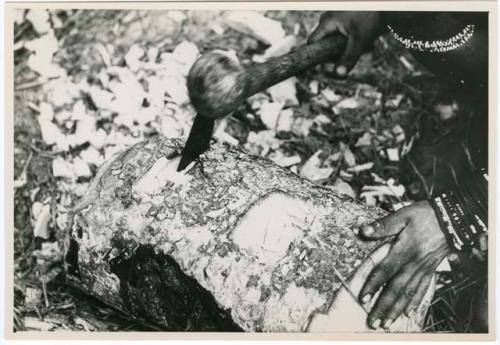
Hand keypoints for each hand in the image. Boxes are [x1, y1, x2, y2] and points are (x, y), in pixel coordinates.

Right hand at [308, 11, 383, 76]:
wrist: (386, 7)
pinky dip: (350, 40)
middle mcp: (327, 19)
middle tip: (352, 51)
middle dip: (336, 52)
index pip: (312, 43)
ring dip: (345, 47)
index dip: (318, 55)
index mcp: (326, 22)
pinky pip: (340, 35)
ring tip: (360, 44)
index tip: (332, 62)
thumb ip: (349, 58)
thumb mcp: (360, 41)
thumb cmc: (372, 18)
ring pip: (333, 40)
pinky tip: (361, 39)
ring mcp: (335, 18)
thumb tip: (338, 74)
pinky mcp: (343, 20)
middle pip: (323, 43)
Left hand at [357, 200, 450, 328]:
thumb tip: (363, 231)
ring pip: (408, 293)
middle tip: (373, 323)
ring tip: (387, 323)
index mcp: (404, 251)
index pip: (385, 272)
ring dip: (396, 310)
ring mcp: (423, 269)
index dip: (373, 285)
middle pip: (396, 289)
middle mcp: (413, 264)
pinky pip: (422, 289)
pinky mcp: (430, 270)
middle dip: (384, 307)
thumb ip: (383, 226)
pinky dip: (414, 302)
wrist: (451, 219)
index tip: (363, 298)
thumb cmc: (424, 215)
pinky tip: (408, 312)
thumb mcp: (402, 215)